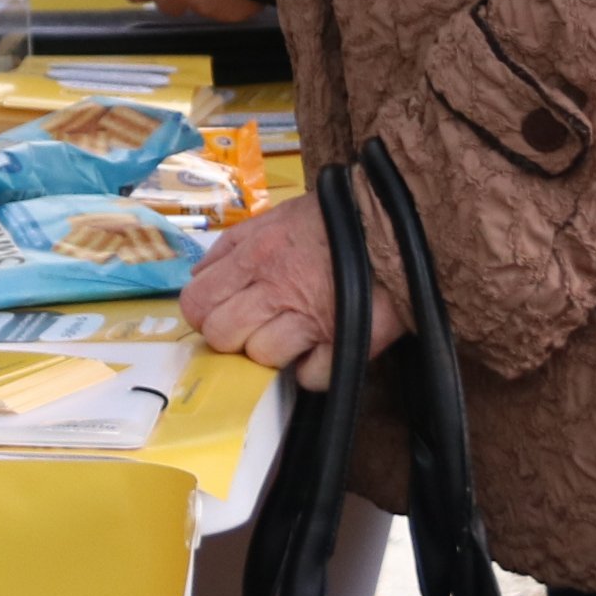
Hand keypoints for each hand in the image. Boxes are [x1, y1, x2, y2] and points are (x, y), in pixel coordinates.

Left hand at [181, 188, 408, 392]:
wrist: (397, 229)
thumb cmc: (335, 220)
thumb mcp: (274, 218)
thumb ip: (232, 246)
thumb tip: (199, 276)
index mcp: (254, 257)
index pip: (197, 303)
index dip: (204, 313)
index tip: (220, 312)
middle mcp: (275, 290)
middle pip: (222, 336)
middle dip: (233, 336)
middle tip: (255, 326)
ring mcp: (310, 321)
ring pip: (263, 358)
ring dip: (275, 352)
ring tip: (294, 333)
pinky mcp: (345, 344)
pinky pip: (310, 377)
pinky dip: (312, 371)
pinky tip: (319, 350)